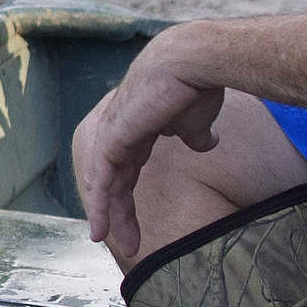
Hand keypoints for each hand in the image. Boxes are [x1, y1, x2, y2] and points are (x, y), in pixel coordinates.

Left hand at [72, 38, 226, 260]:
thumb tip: (206, 144)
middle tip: (130, 244)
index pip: (126, 169)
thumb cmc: (198, 85)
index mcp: (139, 127)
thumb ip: (195, 135)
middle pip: (115, 180)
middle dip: (121, 213)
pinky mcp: (111, 136)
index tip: (135, 226)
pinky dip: (100, 204)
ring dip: (109, 215)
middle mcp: (120, 130)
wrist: (193, 62)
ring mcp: (112, 132)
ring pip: (104, 183)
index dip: (128, 198)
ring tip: (115, 243)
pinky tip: (102, 227)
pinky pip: (101, 178)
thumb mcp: (196, 120)